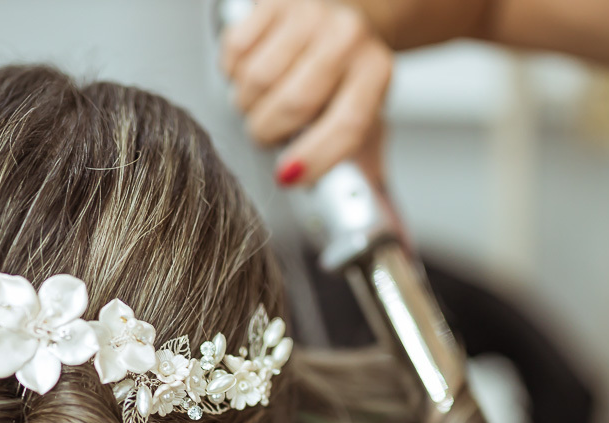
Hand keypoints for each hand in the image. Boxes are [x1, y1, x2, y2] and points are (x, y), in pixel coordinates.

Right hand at [220, 0, 392, 186]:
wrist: (347, 8)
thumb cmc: (348, 70)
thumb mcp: (365, 116)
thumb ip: (360, 166)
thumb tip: (361, 214)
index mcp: (375, 71)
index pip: (346, 125)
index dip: (315, 158)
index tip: (289, 177)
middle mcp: (346, 38)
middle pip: (292, 105)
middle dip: (270, 132)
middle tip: (270, 132)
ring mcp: (308, 14)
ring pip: (255, 82)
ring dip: (249, 103)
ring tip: (263, 98)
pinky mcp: (273, 1)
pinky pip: (234, 53)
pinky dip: (234, 71)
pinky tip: (253, 68)